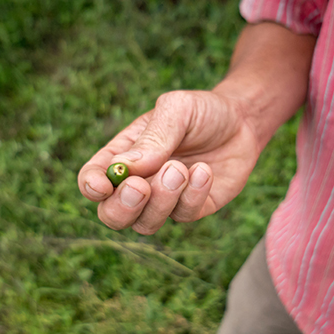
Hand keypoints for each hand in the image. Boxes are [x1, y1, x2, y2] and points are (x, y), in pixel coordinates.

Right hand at [78, 90, 259, 233]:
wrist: (242, 122)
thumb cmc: (202, 112)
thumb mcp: (176, 110)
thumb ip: (152, 138)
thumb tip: (124, 169)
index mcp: (123, 156)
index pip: (93, 180)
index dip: (92, 187)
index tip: (104, 185)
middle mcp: (140, 183)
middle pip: (113, 216)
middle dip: (123, 207)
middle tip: (141, 186)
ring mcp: (165, 200)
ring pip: (146, 224)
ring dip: (161, 200)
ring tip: (180, 169)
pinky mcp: (192, 209)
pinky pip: (182, 216)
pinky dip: (192, 195)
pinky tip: (204, 170)